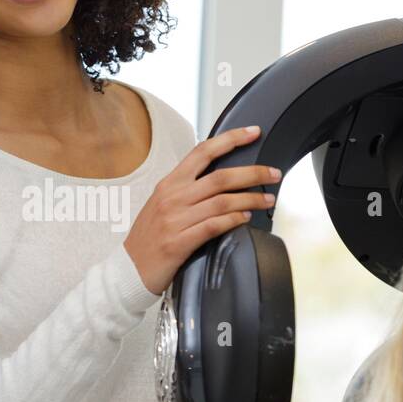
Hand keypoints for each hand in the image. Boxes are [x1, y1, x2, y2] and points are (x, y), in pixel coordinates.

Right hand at [123, 125, 280, 294]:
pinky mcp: (179, 242)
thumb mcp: (162, 204)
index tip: (252, 132)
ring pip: (222, 202)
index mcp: (169, 183)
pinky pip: (213, 226)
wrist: (128, 269)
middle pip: (220, 177)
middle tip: (274, 173)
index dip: (230, 139)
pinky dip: (233, 221)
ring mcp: (175, 220)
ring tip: (268, 199)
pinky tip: (246, 219)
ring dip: (251, 199)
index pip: (202, 152)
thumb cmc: (148, 237)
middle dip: (253, 173)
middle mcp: (173, 197)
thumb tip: (220, 180)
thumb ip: (187, 190)